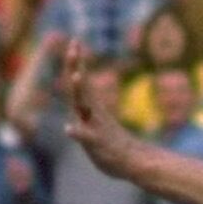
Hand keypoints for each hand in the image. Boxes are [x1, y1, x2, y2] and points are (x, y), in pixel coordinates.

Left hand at [52, 41, 136, 177]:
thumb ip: (83, 120)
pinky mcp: (97, 143)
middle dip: (76, 67)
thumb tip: (73, 116)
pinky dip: (78, 132)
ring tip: (77, 76)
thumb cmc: (113, 146)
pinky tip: (69, 130)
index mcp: (91, 107)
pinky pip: (86, 137)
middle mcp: (92, 113)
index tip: (75, 41)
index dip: (76, 62)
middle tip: (74, 47)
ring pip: (85, 106)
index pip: (80, 80)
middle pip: (81, 87)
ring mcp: (95, 126)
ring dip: (81, 91)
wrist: (133, 162)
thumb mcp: (96, 129)